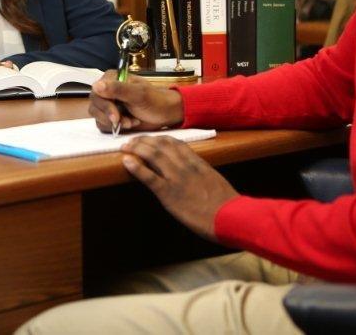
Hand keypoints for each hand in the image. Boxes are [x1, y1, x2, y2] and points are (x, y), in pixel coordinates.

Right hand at [89, 70, 183, 132]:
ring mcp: (107, 104)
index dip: (105, 106)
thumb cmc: (155, 100)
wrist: (165, 113)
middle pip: (95, 105)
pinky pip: (102, 124)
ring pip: (97, 117)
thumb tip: (96, 86)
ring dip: (114, 123)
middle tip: (127, 122)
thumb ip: (118, 89)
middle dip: (110, 117)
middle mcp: (106, 90)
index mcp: (111, 78)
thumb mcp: (138, 94)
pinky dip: (115, 128)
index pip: (96, 93)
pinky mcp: (110, 116)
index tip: (116, 117)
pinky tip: (130, 124)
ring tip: (131, 122)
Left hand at [122, 136, 237, 239]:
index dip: (159, 139)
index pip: (175, 143)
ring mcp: (176, 178)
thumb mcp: (214, 180)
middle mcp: (185, 166)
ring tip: (124, 148)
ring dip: (136, 149)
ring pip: (153, 156)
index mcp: (197, 162)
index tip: (149, 139)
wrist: (230, 216)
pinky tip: (126, 161)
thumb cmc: (226, 204)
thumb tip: (193, 172)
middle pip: (160, 145)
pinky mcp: (169, 193)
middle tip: (131, 142)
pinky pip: (149, 177)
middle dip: (143, 141)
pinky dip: (136, 167)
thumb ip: (201, 173)